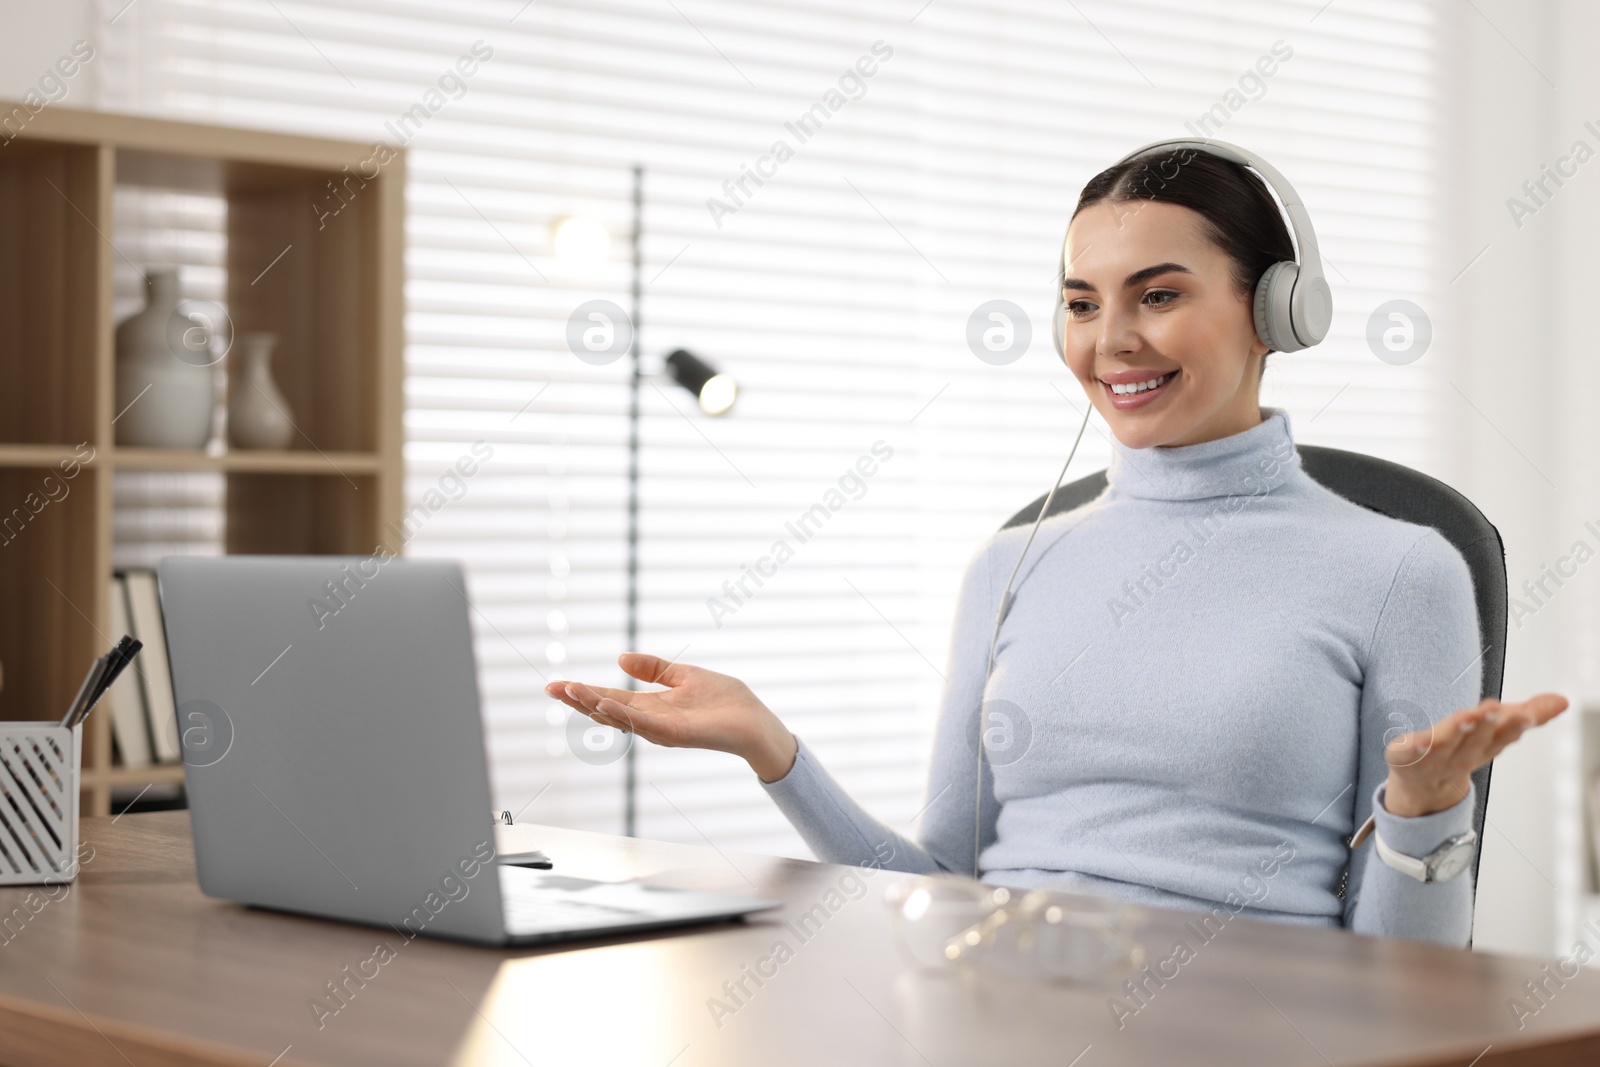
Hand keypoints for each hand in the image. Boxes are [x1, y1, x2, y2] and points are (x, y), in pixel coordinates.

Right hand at [544, 653, 798, 782]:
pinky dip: (623, 715)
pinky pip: (644, 724)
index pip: (609, 698)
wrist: (756, 721)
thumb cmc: (726, 701)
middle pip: (606, 710)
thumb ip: (654, 668)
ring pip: (619, 717)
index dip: (583, 691)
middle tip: (551, 687)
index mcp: (651, 706)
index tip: (556, 683)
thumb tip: (621, 656)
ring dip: (593, 705)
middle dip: (578, 699)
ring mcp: (661, 730)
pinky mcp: (676, 734)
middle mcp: (651, 721)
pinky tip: (605, 703)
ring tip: (570, 690)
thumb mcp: (684, 675)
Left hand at [1382, 693, 1567, 816]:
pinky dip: (1412, 749)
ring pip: (1445, 748)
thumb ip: (1528, 714)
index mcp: (1483, 748)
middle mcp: (1460, 757)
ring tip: (1466, 716)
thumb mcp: (1495, 732)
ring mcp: (1430, 761)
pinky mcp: (1403, 759)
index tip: (1525, 714)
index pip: (1502, 738)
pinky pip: (1406, 755)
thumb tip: (1562, 700)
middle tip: (1493, 709)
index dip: (1513, 727)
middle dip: (1485, 728)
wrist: (1421, 788)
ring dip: (1455, 734)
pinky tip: (1415, 741)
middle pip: (1474, 744)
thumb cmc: (1460, 752)